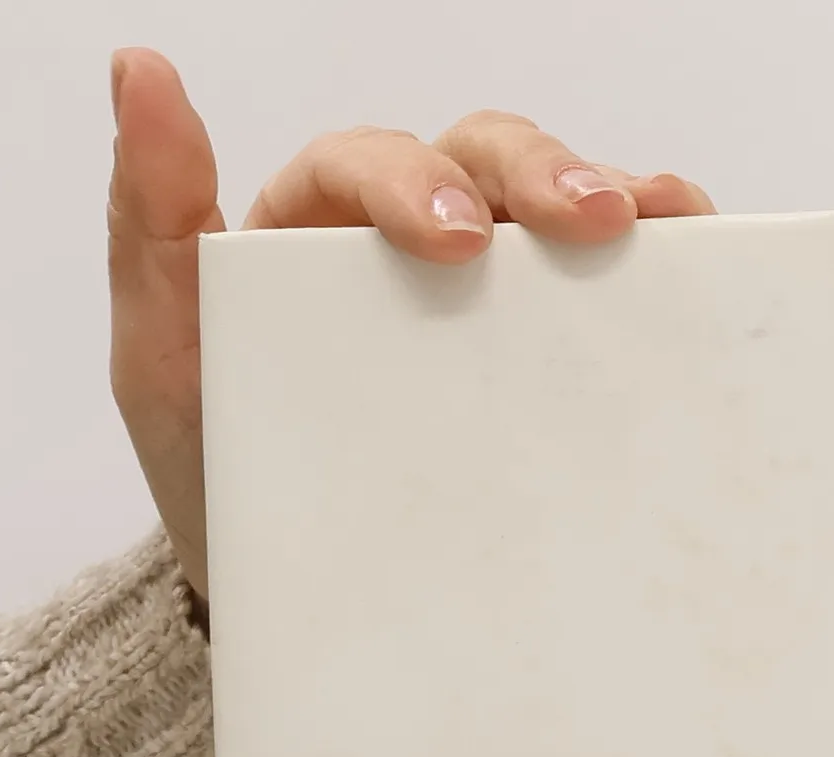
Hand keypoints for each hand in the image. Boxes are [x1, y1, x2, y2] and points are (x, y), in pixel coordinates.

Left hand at [106, 49, 713, 600]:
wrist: (299, 607)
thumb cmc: (225, 484)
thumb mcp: (162, 364)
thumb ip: (148, 227)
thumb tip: (142, 72)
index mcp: (317, 229)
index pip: (370, 166)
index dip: (417, 182)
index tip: (456, 244)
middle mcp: (410, 245)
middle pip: (481, 161)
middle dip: (538, 175)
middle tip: (590, 222)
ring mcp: (488, 304)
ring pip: (550, 210)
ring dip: (614, 197)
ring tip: (660, 224)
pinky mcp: (541, 364)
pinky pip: (602, 293)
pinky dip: (657, 262)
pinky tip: (692, 261)